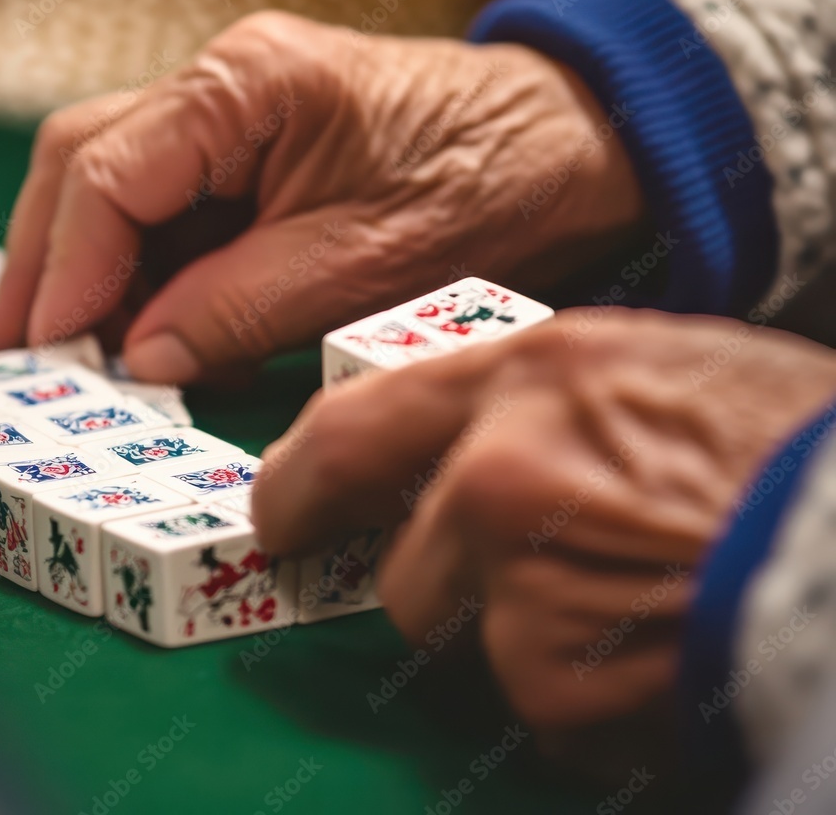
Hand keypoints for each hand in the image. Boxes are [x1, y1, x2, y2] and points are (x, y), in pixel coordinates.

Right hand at [0, 11, 642, 381]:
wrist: (562, 147)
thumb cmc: (487, 184)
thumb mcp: (364, 263)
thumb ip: (239, 308)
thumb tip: (139, 356)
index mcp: (245, 83)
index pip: (107, 170)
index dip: (65, 271)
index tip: (46, 354)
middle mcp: (222, 85)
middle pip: (87, 166)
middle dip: (47, 268)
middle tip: (17, 362)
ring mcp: (234, 119)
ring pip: (118, 193)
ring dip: (90, 278)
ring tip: (71, 364)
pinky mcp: (254, 158)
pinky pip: (173, 215)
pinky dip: (145, 278)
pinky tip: (138, 337)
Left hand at [252, 308, 835, 731]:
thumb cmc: (786, 439)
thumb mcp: (654, 366)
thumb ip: (542, 400)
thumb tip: (466, 444)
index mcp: (531, 373)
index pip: (355, 424)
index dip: (302, 478)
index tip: (283, 513)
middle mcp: (501, 467)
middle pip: (407, 566)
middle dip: (454, 588)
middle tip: (534, 584)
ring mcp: (521, 574)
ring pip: (477, 639)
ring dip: (537, 642)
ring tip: (639, 604)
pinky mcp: (557, 672)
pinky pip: (543, 702)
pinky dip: (590, 694)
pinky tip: (662, 647)